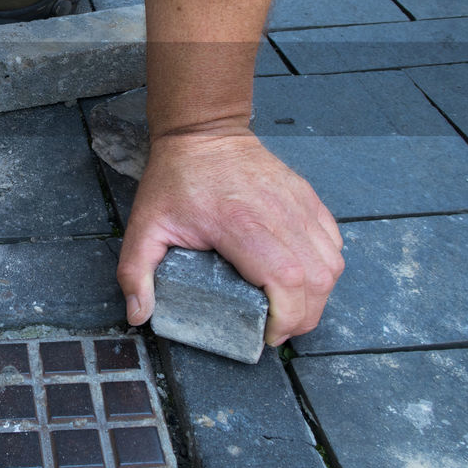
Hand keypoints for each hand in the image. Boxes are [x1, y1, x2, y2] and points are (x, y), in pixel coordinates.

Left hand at [116, 128, 343, 345]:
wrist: (203, 133)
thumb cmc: (175, 179)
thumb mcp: (144, 226)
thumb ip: (135, 272)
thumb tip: (137, 315)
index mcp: (239, 224)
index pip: (286, 279)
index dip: (287, 316)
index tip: (268, 334)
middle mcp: (278, 214)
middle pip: (316, 278)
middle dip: (303, 317)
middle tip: (276, 329)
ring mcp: (297, 204)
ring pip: (331, 264)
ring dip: (317, 296)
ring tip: (289, 309)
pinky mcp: (307, 197)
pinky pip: (332, 241)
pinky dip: (324, 267)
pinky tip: (301, 278)